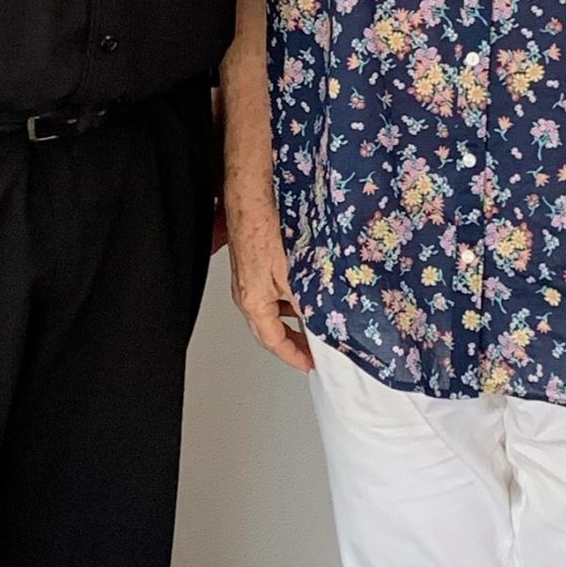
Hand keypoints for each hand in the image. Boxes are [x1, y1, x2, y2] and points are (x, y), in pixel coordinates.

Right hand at [225, 189, 311, 373]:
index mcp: (253, 303)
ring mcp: (247, 281)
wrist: (252, 202)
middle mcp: (246, 295)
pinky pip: (270, 293)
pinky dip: (287, 300)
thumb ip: (306, 303)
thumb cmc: (264, 233)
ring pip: (270, 311)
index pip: (273, 342)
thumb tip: (319, 322)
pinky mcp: (252, 267)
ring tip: (312, 324)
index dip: (293, 356)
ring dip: (290, 320)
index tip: (308, 364)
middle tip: (310, 351)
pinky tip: (303, 293)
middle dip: (291, 343)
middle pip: (269, 330)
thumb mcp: (293, 276)